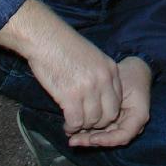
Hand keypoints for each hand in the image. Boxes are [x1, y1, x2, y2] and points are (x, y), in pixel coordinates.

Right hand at [0, 0, 122, 134]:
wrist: (47, 39)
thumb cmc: (66, 46)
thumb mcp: (93, 57)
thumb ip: (100, 75)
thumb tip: (100, 98)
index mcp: (111, 69)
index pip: (117, 101)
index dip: (106, 112)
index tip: (95, 114)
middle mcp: (103, 79)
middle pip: (109, 114)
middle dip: (97, 123)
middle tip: (85, 122)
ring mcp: (88, 88)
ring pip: (92, 120)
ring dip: (82, 125)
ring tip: (73, 123)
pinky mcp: (71, 96)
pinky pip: (76, 121)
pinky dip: (71, 126)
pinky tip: (66, 123)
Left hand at [68, 56, 151, 147]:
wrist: (132, 70)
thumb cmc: (129, 73)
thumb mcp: (124, 83)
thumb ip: (113, 97)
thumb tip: (93, 111)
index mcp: (139, 116)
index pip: (122, 136)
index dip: (107, 139)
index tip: (92, 138)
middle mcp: (130, 125)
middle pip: (109, 139)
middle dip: (91, 140)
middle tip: (73, 139)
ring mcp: (120, 124)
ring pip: (102, 135)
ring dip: (86, 136)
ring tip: (70, 134)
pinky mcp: (111, 121)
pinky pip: (99, 129)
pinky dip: (87, 129)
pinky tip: (73, 128)